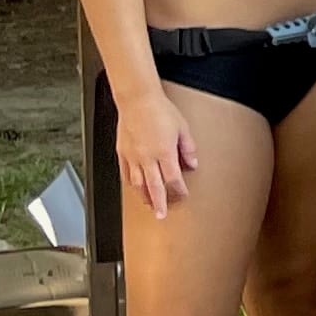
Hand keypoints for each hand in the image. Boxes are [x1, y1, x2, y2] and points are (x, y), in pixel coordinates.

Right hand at [118, 92, 198, 218]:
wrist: (137, 100)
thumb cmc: (161, 110)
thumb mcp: (183, 128)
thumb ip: (188, 148)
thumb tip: (193, 164)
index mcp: (164, 152)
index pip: (173, 179)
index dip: (178, 190)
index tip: (183, 195)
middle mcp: (147, 157)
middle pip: (154, 187)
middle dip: (159, 203)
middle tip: (162, 215)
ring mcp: (133, 156)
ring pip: (138, 183)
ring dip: (144, 196)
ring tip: (149, 205)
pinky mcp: (122, 152)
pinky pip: (126, 173)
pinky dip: (131, 183)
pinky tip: (135, 188)